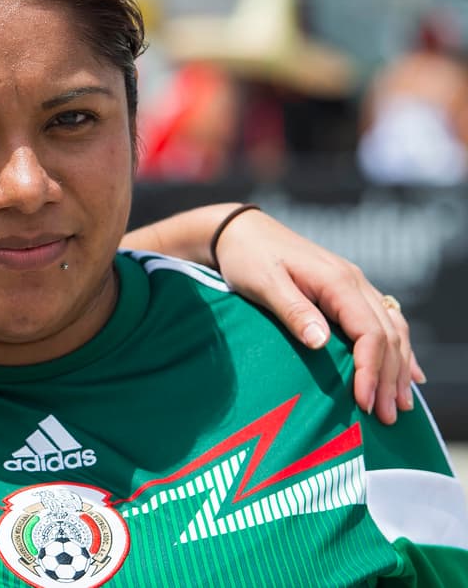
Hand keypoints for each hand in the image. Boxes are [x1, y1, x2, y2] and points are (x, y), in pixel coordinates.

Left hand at [213, 207, 423, 424]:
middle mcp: (354, 282)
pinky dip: (398, 350)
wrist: (240, 231)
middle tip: (387, 417)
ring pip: (393, 330)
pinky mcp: (346, 292)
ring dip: (399, 368)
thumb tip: (321, 342)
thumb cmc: (248, 257)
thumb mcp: (264, 283)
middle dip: (390, 378)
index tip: (364, 401)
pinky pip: (384, 323)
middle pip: (388, 335)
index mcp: (337, 281)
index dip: (371, 369)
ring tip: (401, 406)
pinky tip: (409, 374)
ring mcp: (354, 286)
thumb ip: (293, 311)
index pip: (370, 332)